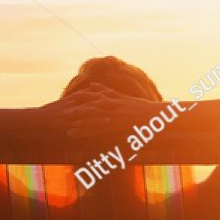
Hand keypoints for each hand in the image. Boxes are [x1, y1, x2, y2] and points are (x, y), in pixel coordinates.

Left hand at [48, 84, 169, 138]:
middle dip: (77, 107)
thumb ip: (111, 92)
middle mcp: (111, 106)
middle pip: (90, 105)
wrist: (156, 115)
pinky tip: (74, 133)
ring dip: (77, 118)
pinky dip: (84, 131)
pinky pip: (96, 128)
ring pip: (91, 116)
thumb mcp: (128, 97)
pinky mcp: (114, 125)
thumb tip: (95, 85)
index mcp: (115, 99)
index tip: (72, 98)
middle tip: (62, 109)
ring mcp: (112, 115)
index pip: (96, 97)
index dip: (83, 98)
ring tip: (65, 120)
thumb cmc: (145, 108)